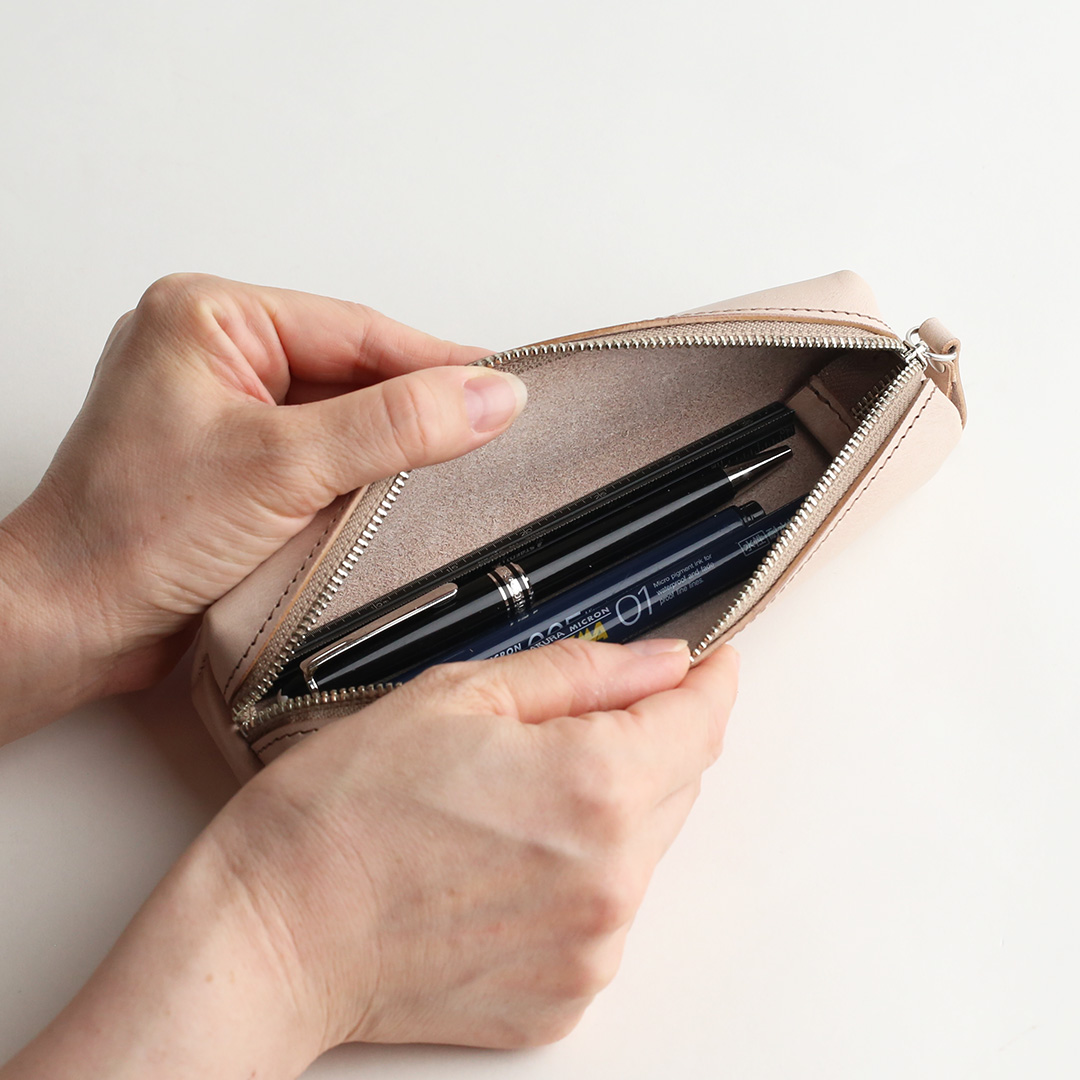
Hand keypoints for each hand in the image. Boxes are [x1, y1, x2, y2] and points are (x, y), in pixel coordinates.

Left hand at [0, 273, 524, 737]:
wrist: (69, 623)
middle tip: (486, 430)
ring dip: (389, 443)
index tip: (504, 386)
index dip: (438, 360)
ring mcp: (222, 406)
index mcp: (209, 317)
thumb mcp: (283, 466)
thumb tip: (486, 394)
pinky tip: (390, 493)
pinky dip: (359, 473)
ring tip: (448, 465)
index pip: (357, 330)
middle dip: (416, 404)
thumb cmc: (127, 536)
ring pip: (340, 412)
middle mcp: (213, 352)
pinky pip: (318, 449)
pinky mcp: (231, 458)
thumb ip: (395, 425)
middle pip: (352, 368)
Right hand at [213, 638, 737, 1052]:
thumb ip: (578, 674)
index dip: (710, 682)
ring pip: (643, 849)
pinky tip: (502, 860)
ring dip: (607, 811)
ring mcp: (591, 948)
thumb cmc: (341, 814)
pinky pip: (605, 914)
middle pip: (678, 783)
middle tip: (567, 725)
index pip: (699, 721)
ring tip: (507, 802)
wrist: (272, 935)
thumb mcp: (455, 697)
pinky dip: (578, 877)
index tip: (711, 663)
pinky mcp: (564, 995)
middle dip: (646, 740)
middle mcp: (609, 879)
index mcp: (592, 786)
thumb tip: (659, 663)